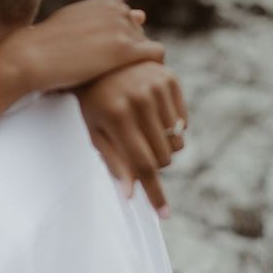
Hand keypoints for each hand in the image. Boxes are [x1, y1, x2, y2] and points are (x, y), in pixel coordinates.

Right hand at [12, 0, 164, 92]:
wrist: (30, 57)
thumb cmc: (47, 45)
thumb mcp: (77, 23)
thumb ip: (108, 20)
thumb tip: (143, 14)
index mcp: (107, 0)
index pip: (130, 22)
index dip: (118, 42)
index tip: (102, 59)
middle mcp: (118, 9)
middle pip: (139, 34)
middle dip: (128, 53)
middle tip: (108, 73)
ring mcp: (123, 27)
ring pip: (146, 46)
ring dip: (136, 63)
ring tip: (118, 80)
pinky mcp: (126, 49)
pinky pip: (156, 56)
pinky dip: (152, 68)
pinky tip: (135, 81)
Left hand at [75, 61, 187, 214]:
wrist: (97, 59)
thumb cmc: (89, 101)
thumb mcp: (93, 129)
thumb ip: (112, 160)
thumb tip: (130, 193)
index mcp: (116, 116)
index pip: (141, 164)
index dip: (153, 192)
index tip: (164, 214)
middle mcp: (140, 100)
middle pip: (163, 157)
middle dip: (152, 164)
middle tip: (135, 150)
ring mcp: (157, 87)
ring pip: (176, 142)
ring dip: (162, 145)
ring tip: (140, 129)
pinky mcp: (169, 79)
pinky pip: (182, 122)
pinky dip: (171, 127)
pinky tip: (150, 115)